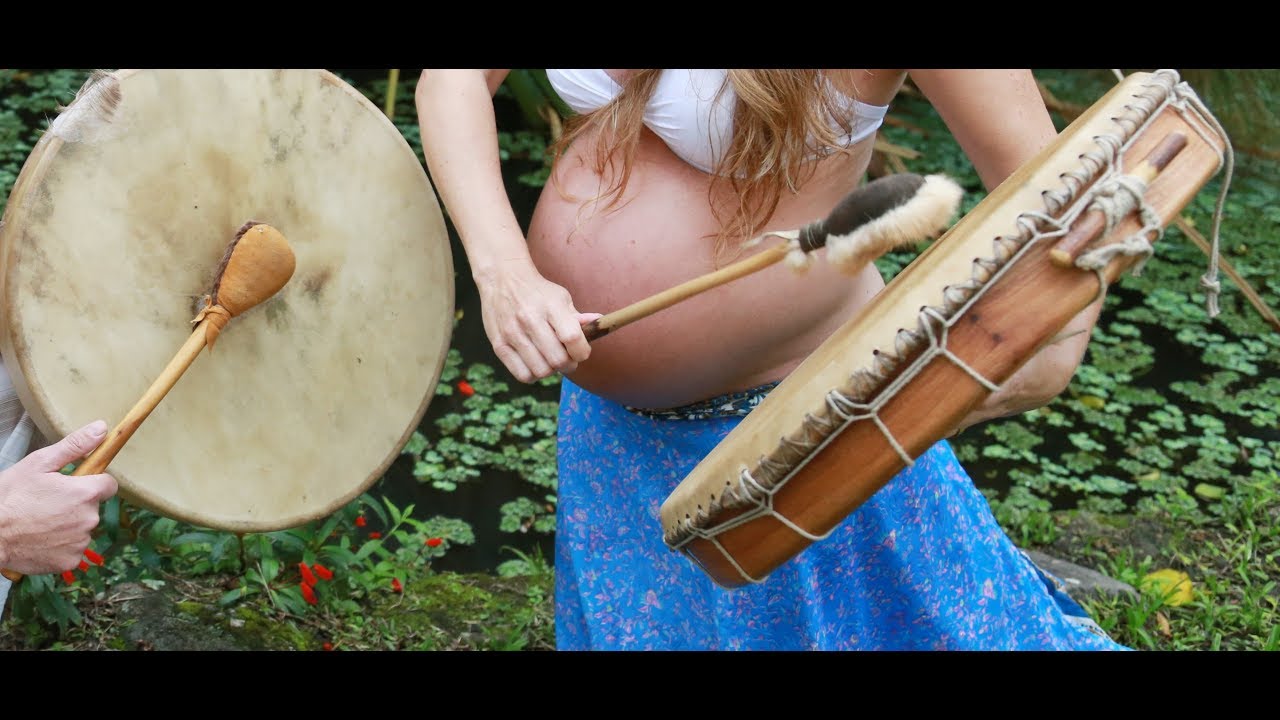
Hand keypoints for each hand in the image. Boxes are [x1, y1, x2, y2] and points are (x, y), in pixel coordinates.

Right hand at [0, 420, 118, 574]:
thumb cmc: (9, 498)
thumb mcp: (38, 464)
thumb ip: (74, 446)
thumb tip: (101, 429)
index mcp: (85, 493)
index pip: (109, 484)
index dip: (93, 482)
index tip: (75, 484)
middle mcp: (89, 518)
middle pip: (93, 506)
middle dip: (76, 503)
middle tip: (47, 503)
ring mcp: (80, 542)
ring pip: (82, 528)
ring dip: (68, 524)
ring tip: (40, 521)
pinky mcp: (70, 560)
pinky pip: (72, 549)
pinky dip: (60, 545)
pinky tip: (40, 538)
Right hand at [475, 264, 601, 382]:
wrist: (503, 279)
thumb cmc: (537, 291)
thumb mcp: (561, 297)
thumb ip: (578, 317)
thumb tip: (599, 324)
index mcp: (550, 306)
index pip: (572, 338)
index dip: (582, 351)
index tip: (582, 351)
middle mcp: (530, 320)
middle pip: (558, 359)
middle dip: (569, 364)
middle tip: (568, 358)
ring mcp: (512, 333)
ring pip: (541, 371)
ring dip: (551, 370)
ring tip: (550, 360)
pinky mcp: (498, 345)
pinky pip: (523, 375)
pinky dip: (534, 375)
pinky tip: (535, 363)